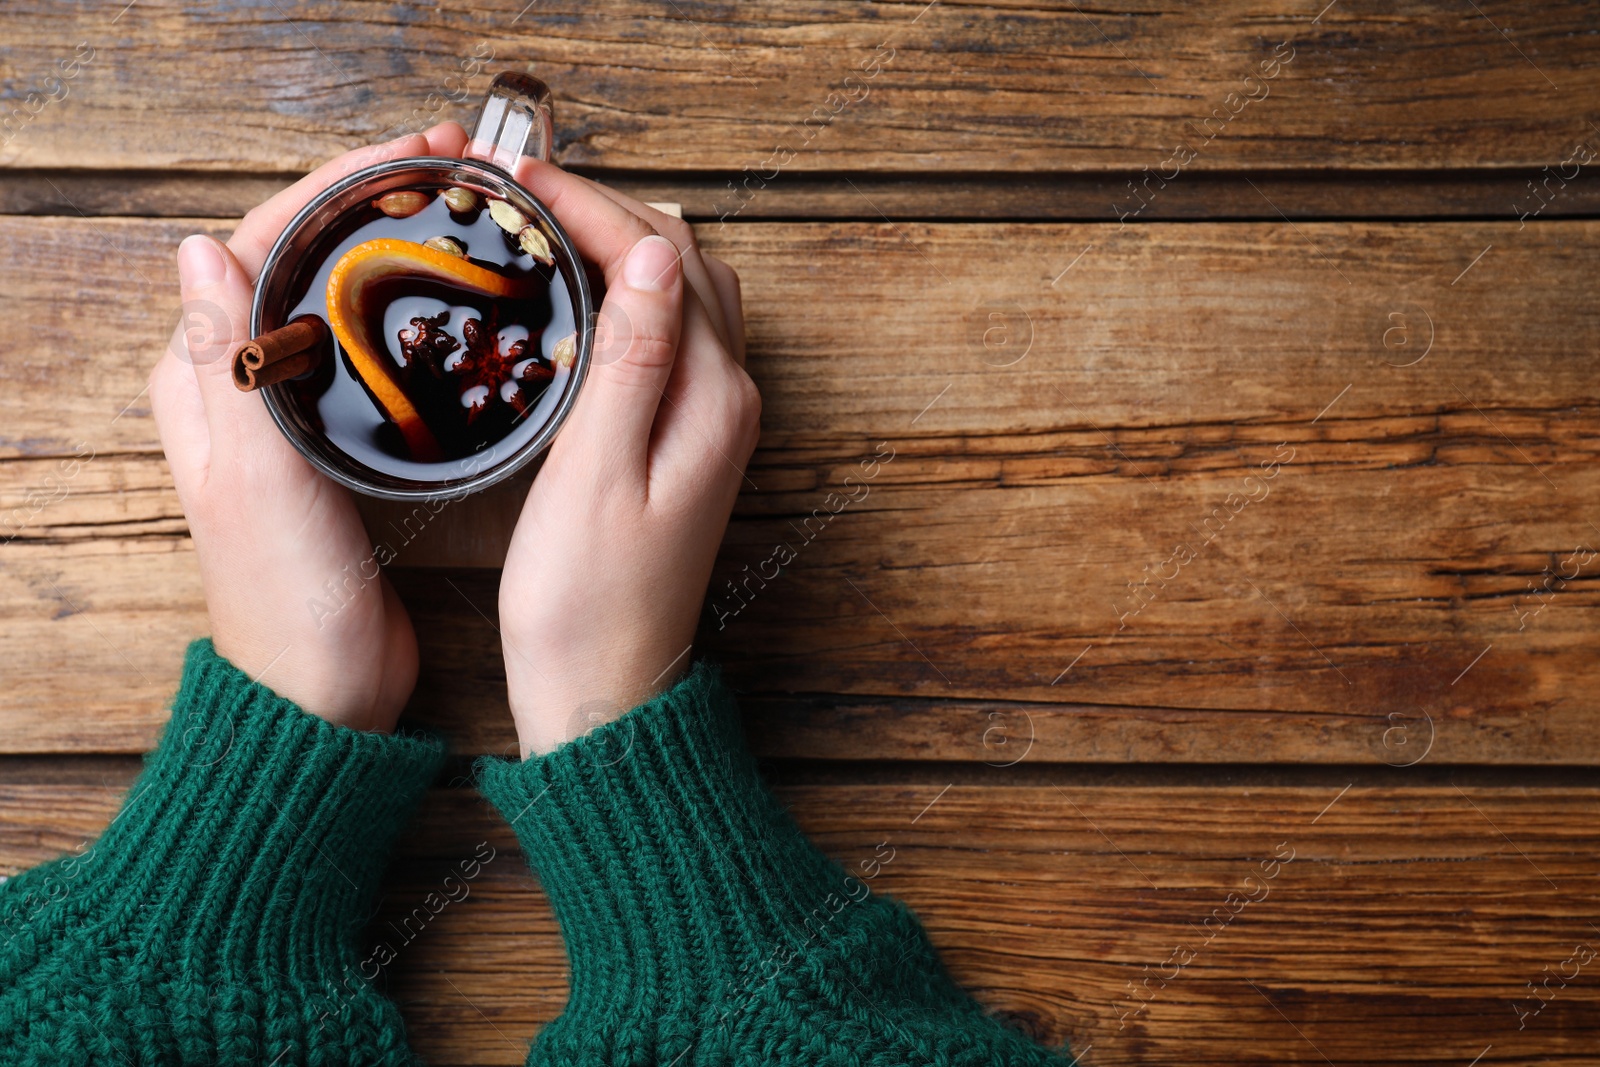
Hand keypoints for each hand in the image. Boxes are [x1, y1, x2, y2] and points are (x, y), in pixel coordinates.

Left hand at [149, 123, 470, 731]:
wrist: (324, 690)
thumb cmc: (287, 599)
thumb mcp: (255, 478)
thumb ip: (227, 367)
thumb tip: (197, 247)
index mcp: (202, 381)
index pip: (258, 243)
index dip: (333, 188)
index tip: (411, 158)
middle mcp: (239, 384)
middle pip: (303, 257)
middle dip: (372, 200)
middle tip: (455, 170)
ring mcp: (292, 412)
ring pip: (343, 297)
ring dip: (397, 246)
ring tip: (466, 212)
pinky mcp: (340, 442)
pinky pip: (372, 348)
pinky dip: (413, 307)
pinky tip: (461, 299)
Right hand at [497, 163, 757, 754]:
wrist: (607, 689)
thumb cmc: (587, 601)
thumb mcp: (595, 474)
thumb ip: (631, 360)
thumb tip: (651, 254)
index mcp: (710, 399)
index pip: (660, 259)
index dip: (589, 205)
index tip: (516, 177)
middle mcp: (726, 400)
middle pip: (682, 263)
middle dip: (607, 211)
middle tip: (522, 188)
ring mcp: (712, 421)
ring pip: (681, 294)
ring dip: (621, 246)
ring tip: (544, 224)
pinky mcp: (686, 443)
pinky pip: (670, 336)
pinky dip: (628, 295)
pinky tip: (578, 296)